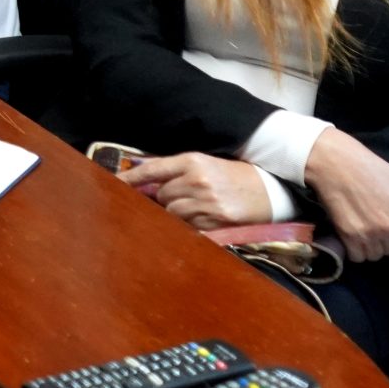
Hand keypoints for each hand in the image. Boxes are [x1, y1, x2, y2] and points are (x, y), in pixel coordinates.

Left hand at [121, 152, 273, 232]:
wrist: (273, 189)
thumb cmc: (237, 176)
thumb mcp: (207, 164)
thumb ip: (178, 172)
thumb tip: (147, 183)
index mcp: (192, 161)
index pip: (151, 169)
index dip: (131, 178)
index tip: (114, 184)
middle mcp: (196, 180)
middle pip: (161, 195)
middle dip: (164, 199)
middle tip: (182, 199)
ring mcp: (206, 201)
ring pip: (172, 212)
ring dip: (177, 213)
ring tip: (197, 208)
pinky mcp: (216, 220)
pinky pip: (190, 226)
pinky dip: (191, 225)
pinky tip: (204, 218)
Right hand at [304, 130, 388, 261]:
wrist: (336, 162)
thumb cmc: (369, 168)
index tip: (380, 217)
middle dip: (381, 239)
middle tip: (368, 221)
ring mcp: (371, 233)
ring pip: (374, 255)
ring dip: (367, 246)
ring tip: (358, 228)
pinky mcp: (350, 236)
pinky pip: (357, 256)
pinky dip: (352, 250)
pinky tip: (349, 235)